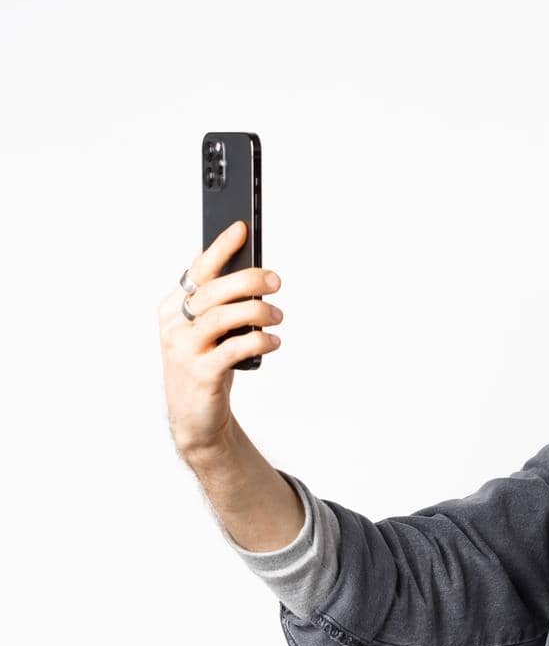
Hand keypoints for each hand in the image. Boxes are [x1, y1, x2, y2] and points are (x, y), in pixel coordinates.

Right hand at [156, 221, 283, 457]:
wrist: (195, 416)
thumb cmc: (207, 363)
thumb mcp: (210, 330)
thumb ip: (221, 304)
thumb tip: (254, 273)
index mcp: (174, 307)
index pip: (197, 270)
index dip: (220, 248)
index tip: (241, 229)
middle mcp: (174, 325)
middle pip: (213, 291)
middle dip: (248, 280)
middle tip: (275, 280)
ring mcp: (184, 349)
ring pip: (222, 317)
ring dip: (257, 312)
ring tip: (277, 315)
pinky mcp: (200, 373)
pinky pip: (233, 349)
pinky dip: (258, 342)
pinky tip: (273, 341)